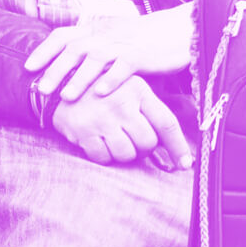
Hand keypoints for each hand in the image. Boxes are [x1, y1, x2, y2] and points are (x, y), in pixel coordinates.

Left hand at [24, 3, 193, 101]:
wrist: (179, 30)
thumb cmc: (144, 40)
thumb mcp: (114, 41)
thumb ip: (94, 50)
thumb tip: (68, 67)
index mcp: (97, 30)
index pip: (64, 35)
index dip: (44, 50)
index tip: (29, 67)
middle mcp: (107, 34)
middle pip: (75, 48)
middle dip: (55, 68)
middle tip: (41, 89)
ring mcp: (124, 43)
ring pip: (96, 57)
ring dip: (78, 77)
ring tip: (65, 96)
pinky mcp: (142, 54)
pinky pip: (124, 66)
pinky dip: (111, 79)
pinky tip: (100, 94)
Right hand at [50, 75, 193, 168]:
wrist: (60, 82)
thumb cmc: (103, 88)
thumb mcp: (130, 87)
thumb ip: (150, 109)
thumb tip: (171, 144)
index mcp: (137, 90)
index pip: (166, 123)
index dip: (178, 147)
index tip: (185, 164)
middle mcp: (121, 104)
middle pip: (148, 143)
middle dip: (144, 148)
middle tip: (134, 141)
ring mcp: (101, 119)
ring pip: (127, 154)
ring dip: (125, 154)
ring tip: (116, 140)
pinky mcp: (83, 132)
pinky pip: (104, 158)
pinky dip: (105, 156)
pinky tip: (101, 142)